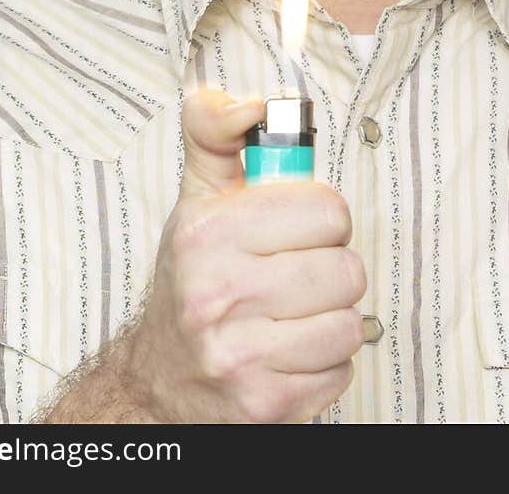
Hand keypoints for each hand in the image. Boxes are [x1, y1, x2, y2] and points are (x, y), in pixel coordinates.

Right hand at [122, 88, 365, 423]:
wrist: (158, 378)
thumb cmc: (191, 279)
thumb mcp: (198, 197)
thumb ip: (217, 132)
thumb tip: (249, 103)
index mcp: (208, 233)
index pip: (326, 209)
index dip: (322, 216)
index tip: (298, 227)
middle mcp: (217, 293)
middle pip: (346, 269)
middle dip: (329, 268)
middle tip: (298, 271)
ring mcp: (239, 354)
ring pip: (350, 322)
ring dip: (331, 318)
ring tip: (294, 313)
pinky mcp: (263, 404)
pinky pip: (341, 371)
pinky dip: (324, 363)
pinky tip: (289, 351)